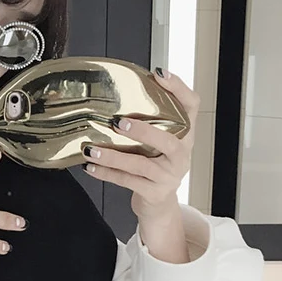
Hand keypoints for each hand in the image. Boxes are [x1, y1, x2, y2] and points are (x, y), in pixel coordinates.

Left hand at [82, 69, 199, 220]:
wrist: (159, 206)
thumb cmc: (154, 168)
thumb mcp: (157, 145)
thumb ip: (148, 124)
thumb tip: (117, 99)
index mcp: (185, 136)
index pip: (191, 106)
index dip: (178, 89)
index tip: (158, 74)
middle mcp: (181, 155)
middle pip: (168, 140)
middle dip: (142, 130)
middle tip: (118, 122)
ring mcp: (168, 176)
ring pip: (141, 164)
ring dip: (113, 156)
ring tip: (91, 150)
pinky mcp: (154, 192)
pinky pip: (127, 181)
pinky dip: (106, 173)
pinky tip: (90, 166)